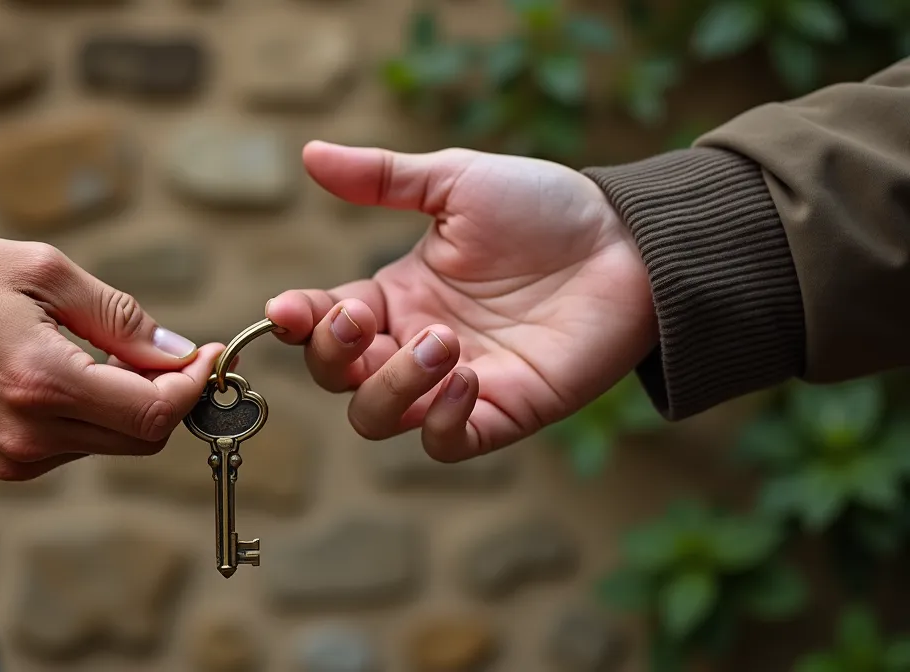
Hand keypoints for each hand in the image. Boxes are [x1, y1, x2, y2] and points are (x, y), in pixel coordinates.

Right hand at [0, 231, 221, 479]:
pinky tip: (71, 371)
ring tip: (108, 351)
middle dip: (172, 397)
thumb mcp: (42, 271)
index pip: (153, 412)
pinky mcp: (2, 463)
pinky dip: (93, 413)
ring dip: (130, 404)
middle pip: (141, 438)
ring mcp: (13, 457)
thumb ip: (118, 317)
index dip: (194, 386)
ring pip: (111, 443)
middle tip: (177, 353)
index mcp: (43, 382)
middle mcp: (30, 434)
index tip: (208, 354)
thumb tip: (177, 352)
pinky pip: (75, 446)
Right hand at [266, 141, 657, 461]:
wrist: (629, 241)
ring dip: (390, 385)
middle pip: (338, 380)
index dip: (297, 323)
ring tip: (441, 340)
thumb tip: (309, 155)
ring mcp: (455, 384)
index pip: (322, 324)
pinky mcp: (502, 413)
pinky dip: (440, 420)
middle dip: (336, 355)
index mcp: (396, 295)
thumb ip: (382, 177)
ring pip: (379, 418)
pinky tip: (468, 377)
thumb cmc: (545, 208)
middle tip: (365, 317)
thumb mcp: (457, 182)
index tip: (287, 308)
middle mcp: (414, 345)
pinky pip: (444, 443)